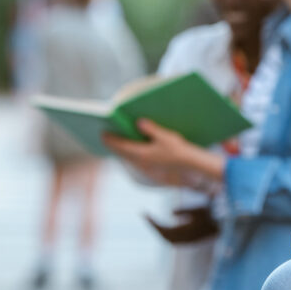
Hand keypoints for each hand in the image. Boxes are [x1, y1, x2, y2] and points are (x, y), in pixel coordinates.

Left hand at [102, 119, 225, 187]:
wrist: (188, 164)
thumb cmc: (177, 149)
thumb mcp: (164, 136)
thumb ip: (150, 129)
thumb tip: (138, 122)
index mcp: (142, 153)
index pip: (121, 146)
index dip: (111, 140)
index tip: (102, 134)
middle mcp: (141, 162)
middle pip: (121, 153)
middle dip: (112, 145)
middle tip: (104, 136)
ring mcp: (145, 166)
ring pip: (127, 157)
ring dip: (119, 150)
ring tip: (114, 142)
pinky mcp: (149, 168)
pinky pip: (133, 160)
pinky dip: (127, 154)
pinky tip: (128, 150)